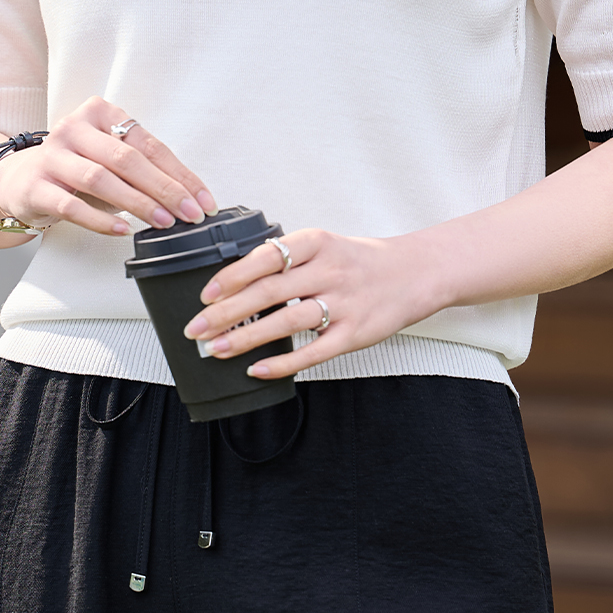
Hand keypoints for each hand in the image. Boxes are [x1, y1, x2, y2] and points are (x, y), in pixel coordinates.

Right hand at [0, 97, 216, 235]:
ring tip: (162, 222)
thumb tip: (189, 199)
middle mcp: (74, 128)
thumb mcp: (111, 162)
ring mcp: (52, 156)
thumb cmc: (75, 171)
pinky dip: (100, 220)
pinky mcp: (36, 186)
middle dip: (164, 189)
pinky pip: (72, 205)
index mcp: (100, 114)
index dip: (179, 175)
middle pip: (127, 159)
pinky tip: (122, 231)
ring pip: (101, 179)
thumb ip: (144, 172)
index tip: (202, 201)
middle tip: (189, 214)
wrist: (19, 180)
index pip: (148, 145)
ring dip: (137, 203)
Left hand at [183, 229, 446, 380]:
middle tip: (196, 329)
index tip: (205, 295)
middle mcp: (329, 271)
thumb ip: (285, 261)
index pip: (266, 257)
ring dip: (246, 338)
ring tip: (217, 350)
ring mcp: (344, 304)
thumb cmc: (359, 262)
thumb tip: (232, 283)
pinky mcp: (355, 334)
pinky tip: (257, 369)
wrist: (415, 274)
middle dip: (226, 312)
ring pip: (286, 322)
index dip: (232, 277)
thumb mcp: (324, 246)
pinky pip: (313, 352)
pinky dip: (282, 362)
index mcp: (317, 243)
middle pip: (268, 292)